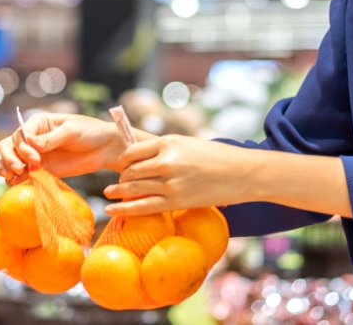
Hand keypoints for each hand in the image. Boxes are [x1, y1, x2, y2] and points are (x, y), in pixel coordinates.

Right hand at [0, 113, 124, 184]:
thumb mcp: (71, 131)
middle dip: (9, 157)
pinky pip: (21, 174)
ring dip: (5, 167)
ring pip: (9, 159)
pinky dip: (14, 178)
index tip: (36, 159)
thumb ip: (51, 139)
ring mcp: (35, 154)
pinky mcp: (40, 169)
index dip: (23, 147)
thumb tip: (30, 142)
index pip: (20, 134)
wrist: (105, 148)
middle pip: (8, 145)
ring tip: (12, 177)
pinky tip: (16, 182)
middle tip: (20, 169)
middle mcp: (32, 138)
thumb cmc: (90, 132)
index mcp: (39, 123)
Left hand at [104, 136, 352, 218]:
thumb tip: (146, 156)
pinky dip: (124, 209)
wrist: (243, 172)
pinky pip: (143, 206)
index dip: (123, 161)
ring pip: (134, 188)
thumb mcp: (189, 144)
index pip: (132, 151)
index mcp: (168, 142)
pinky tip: (111, 210)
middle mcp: (166, 161)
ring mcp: (170, 182)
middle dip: (121, 178)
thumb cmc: (217, 157)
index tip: (121, 166)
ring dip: (119, 193)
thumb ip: (166, 149)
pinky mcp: (176, 201)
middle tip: (117, 184)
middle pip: (130, 171)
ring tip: (109, 195)